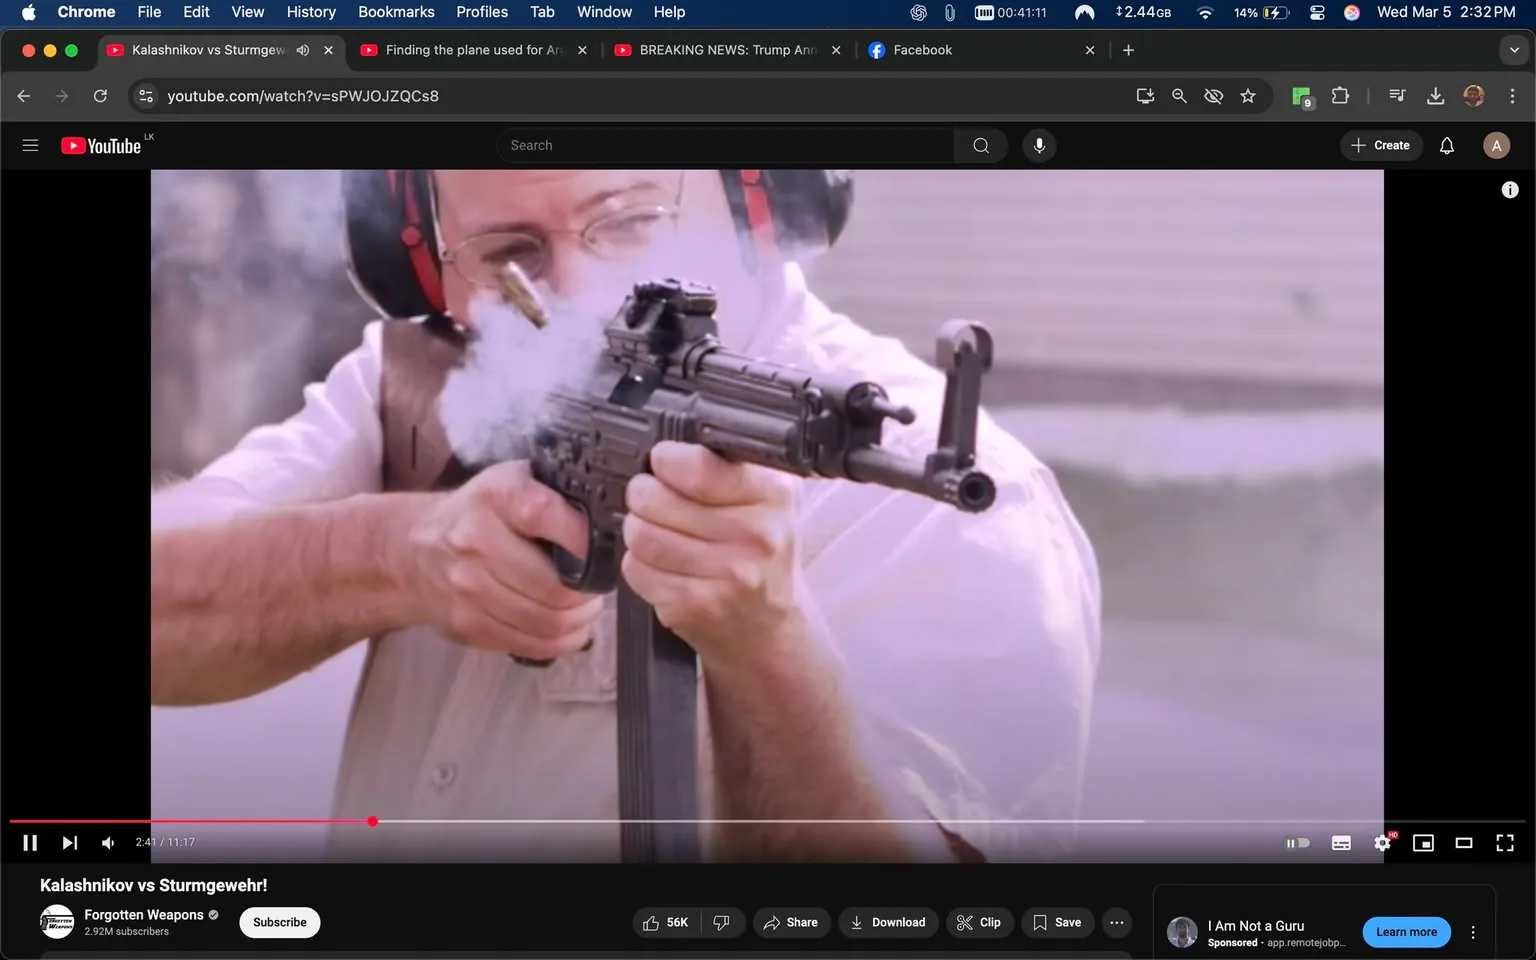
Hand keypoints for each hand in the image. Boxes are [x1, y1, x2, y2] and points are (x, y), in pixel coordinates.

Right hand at [405, 461, 603, 659]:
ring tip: (584, 608)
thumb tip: (609, 523)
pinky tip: (566, 628)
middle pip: (555, 586)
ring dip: (580, 621)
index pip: (547, 516)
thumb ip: (557, 496)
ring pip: (548, 622)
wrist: (415, 550)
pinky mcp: (467, 625)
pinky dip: (560, 642)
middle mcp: (476, 541)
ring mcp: (468, 589)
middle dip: (590, 593)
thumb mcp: (514, 483)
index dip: (585, 540)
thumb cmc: (481, 514)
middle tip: (597, 588)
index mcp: (496, 497)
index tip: (603, 551)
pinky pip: (531, 645)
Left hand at [621, 442, 800, 662]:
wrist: (767, 628)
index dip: (666, 461)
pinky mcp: (694, 606)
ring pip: (640, 534)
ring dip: (638, 530)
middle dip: (644, 495)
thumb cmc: (761, 555)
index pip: (697, 467)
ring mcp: (726, 576)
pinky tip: (662, 565)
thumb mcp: (768, 498)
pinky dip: (640, 565)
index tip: (663, 463)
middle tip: (652, 499)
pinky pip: (636, 569)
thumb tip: (672, 442)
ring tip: (656, 531)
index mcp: (774, 496)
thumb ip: (731, 465)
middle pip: (656, 498)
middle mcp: (756, 536)